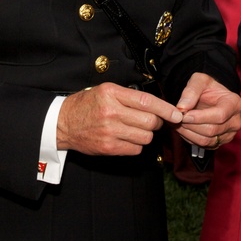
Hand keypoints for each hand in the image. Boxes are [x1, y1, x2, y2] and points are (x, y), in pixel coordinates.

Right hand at [57, 82, 182, 154]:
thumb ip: (129, 96)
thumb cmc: (86, 105)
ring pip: (145, 137)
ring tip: (135, 129)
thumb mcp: (105, 91)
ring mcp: (109, 131)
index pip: (147, 101)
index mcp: (112, 93)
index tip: (177, 114)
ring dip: (145, 134)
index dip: (166, 109)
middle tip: (151, 121)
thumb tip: (157, 105)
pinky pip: (135, 149)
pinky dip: (135, 145)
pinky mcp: (108, 147)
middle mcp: (111, 111)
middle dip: (156, 122)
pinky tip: (126, 138)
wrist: (63, 123)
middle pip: (150, 121)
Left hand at [173, 72, 240, 149]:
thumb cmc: (206, 87)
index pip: (219, 115)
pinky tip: (182, 128)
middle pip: (212, 130)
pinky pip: (203, 145)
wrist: (210, 97)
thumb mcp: (199, 80)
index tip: (184, 114)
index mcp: (234, 103)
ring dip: (188, 133)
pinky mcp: (220, 143)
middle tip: (176, 118)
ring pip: (206, 140)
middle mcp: (235, 121)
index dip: (200, 117)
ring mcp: (229, 134)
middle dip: (191, 125)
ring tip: (176, 123)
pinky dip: (190, 139)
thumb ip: (190, 91)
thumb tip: (182, 108)